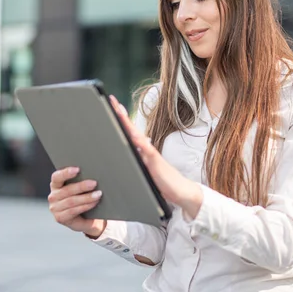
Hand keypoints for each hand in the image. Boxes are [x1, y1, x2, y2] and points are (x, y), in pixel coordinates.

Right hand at [48, 167, 106, 237]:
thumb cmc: (83, 198)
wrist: (86, 219)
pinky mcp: (60, 218)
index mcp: (56, 185)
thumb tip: (93, 173)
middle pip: (67, 190)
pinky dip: (85, 206)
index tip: (78, 169)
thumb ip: (82, 180)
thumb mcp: (80, 188)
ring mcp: (55, 208)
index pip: (57, 177)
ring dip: (86, 197)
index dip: (66, 173)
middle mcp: (53, 196)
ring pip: (71, 201)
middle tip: (94, 183)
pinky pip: (73, 211)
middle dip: (81, 186)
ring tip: (98, 194)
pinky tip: (94, 203)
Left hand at [109, 95, 202, 218]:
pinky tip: (134, 135)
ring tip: (119, 112)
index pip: (129, 132)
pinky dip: (141, 143)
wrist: (180, 191)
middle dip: (122, 115)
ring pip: (137, 136)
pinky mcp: (156, 163)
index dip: (120, 119)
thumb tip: (131, 149)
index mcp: (142, 150)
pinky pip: (148, 151)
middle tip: (112, 101)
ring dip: (128, 124)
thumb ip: (139, 160)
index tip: (112, 105)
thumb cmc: (163, 181)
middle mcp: (146, 149)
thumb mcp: (145, 170)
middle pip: (131, 129)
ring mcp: (151, 154)